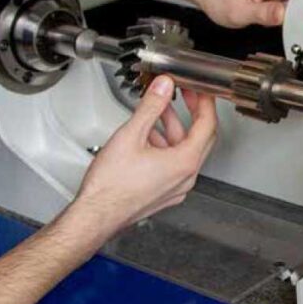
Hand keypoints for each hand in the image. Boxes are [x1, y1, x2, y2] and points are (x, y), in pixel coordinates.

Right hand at [70, 75, 217, 236]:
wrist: (94, 216)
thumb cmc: (110, 187)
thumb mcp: (131, 135)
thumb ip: (151, 106)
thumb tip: (164, 87)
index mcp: (185, 163)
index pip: (208, 125)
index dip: (205, 103)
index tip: (201, 90)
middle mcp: (185, 178)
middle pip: (200, 138)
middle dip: (194, 113)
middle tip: (187, 95)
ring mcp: (176, 187)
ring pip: (184, 151)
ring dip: (174, 128)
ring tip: (160, 110)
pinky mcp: (164, 193)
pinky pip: (173, 164)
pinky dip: (165, 146)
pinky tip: (149, 135)